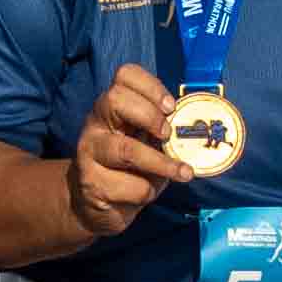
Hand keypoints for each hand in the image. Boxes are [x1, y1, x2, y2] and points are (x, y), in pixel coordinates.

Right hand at [61, 72, 187, 251]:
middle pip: (115, 100)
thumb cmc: (129, 168)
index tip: (171, 107)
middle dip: (149, 115)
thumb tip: (191, 132)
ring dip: (162, 163)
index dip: (151, 87)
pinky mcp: (93, 184)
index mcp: (111, 107)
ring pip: (126, 150)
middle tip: (167, 134)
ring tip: (184, 173)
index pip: (125, 76)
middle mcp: (95, 124)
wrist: (95, 205)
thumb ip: (161, 132)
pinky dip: (148, 191)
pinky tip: (147, 192)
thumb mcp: (145, 143)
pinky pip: (131, 186)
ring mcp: (90, 153)